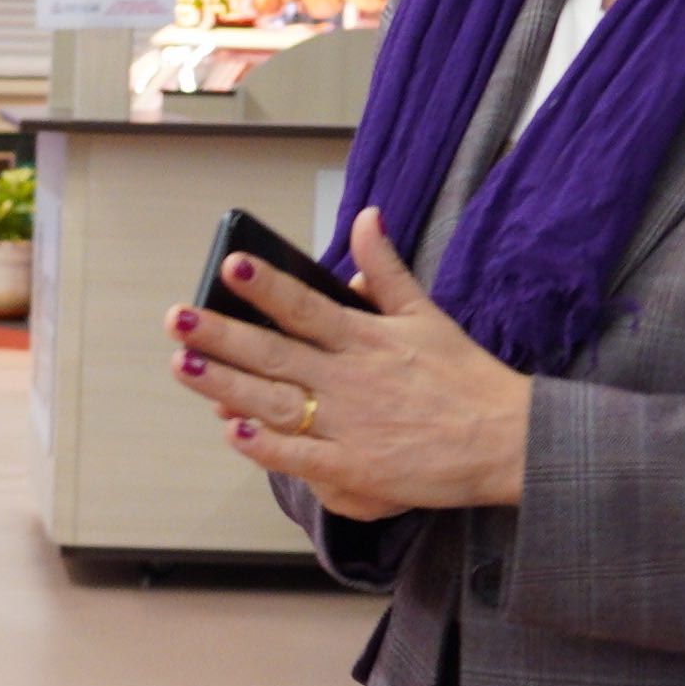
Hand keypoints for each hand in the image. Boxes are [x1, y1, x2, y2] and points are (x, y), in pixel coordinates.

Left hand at [171, 213, 529, 518]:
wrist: (508, 441)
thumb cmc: (466, 377)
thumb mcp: (428, 314)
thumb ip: (386, 270)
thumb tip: (366, 217)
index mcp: (367, 340)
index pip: (307, 306)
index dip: (268, 285)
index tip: (232, 263)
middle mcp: (351, 380)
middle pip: (275, 354)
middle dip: (222, 335)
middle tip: (177, 318)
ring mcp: (351, 426)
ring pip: (275, 402)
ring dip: (226, 385)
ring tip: (184, 364)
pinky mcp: (357, 468)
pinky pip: (302, 456)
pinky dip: (266, 446)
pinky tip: (231, 431)